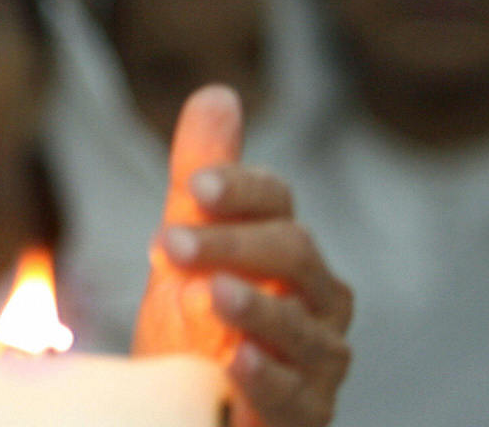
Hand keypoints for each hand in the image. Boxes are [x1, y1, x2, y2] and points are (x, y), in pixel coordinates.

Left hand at [132, 85, 353, 426]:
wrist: (195, 405)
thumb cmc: (200, 325)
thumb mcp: (188, 248)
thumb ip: (200, 178)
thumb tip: (215, 94)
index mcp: (287, 248)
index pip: (276, 202)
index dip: (240, 188)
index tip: (194, 184)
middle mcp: (316, 297)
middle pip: (292, 253)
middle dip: (232, 243)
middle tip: (170, 242)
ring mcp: (318, 357)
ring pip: (303, 325)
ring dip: (256, 308)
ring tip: (210, 294)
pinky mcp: (307, 413)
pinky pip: (298, 395)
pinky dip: (269, 376)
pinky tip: (238, 362)